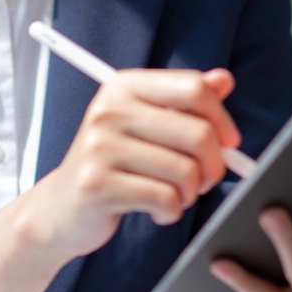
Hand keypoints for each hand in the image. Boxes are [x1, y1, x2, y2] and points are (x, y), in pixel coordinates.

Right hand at [16, 68, 240, 260]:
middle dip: (214, 165)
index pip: (192, 88)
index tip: (229, 141)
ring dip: (190, 193)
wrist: (62, 207)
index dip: (221, 118)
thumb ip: (183, 102)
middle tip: (204, 180)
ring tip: (174, 195)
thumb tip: (223, 80)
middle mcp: (109, 110)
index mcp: (123, 87)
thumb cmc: (112, 164)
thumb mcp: (145, 124)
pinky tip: (156, 210)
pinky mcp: (98, 185)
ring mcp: (100, 147)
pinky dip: (172, 212)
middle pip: (198, 133)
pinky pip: (165, 200)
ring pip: (186, 172)